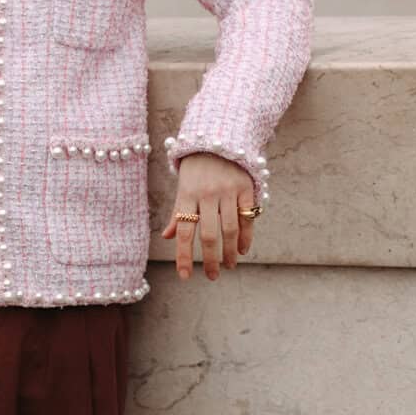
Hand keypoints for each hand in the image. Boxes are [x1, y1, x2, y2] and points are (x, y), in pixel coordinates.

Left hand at [161, 151, 256, 280]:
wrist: (218, 137)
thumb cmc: (196, 168)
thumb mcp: (183, 187)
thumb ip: (178, 213)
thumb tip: (168, 236)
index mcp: (187, 195)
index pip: (184, 232)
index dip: (184, 256)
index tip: (185, 277)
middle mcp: (207, 194)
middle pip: (209, 235)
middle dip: (211, 260)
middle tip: (212, 276)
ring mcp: (228, 191)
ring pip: (230, 229)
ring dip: (229, 252)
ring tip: (228, 266)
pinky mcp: (246, 187)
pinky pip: (247, 217)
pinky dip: (246, 236)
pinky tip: (242, 250)